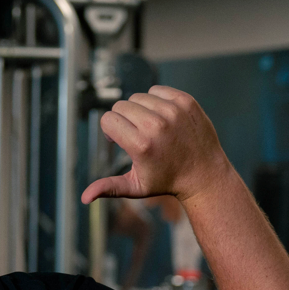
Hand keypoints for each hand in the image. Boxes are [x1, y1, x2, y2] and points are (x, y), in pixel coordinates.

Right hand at [80, 86, 229, 204]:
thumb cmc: (166, 181)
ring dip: (139, 110)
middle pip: (120, 106)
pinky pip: (157, 91)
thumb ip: (108, 187)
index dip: (111, 131)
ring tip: (150, 127)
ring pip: (138, 97)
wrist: (204, 173)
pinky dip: (155, 101)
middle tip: (136, 135)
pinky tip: (163, 118)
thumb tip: (84, 199)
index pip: (108, 120)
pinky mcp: (185, 102)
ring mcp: (173, 111)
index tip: (122, 142)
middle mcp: (156, 125)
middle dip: (123, 120)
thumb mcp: (135, 187)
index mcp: (140, 146)